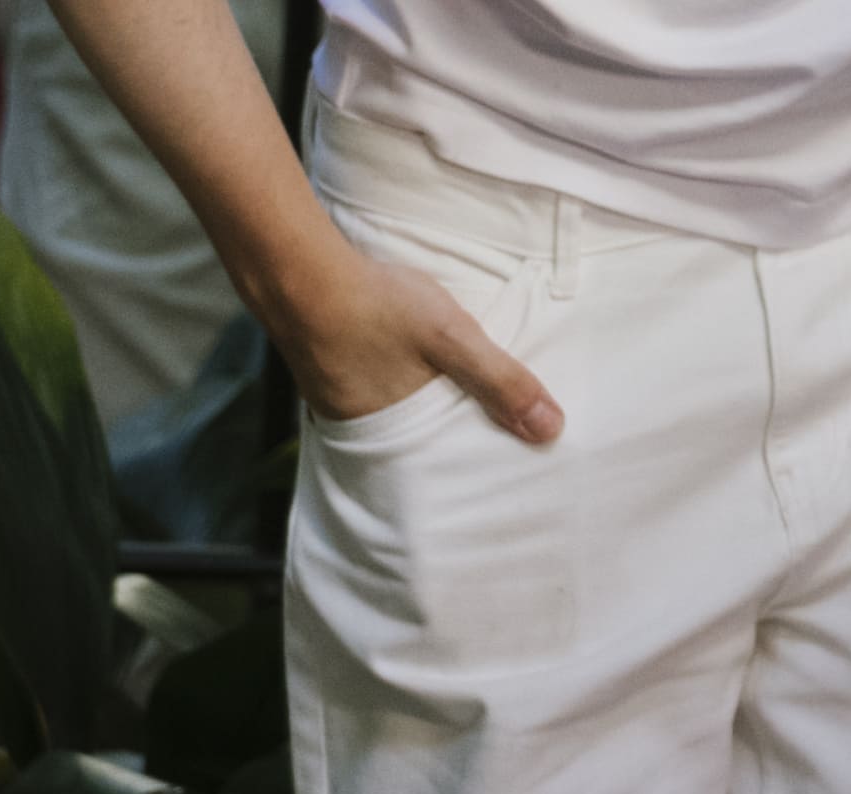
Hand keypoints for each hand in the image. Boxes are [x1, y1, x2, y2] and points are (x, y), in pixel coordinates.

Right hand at [273, 234, 558, 444]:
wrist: (298, 274)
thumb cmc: (376, 306)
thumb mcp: (452, 338)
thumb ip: (500, 381)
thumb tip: (552, 430)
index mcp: (396, 436)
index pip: (445, 462)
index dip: (473, 453)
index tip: (503, 450)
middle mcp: (361, 432)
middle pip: (417, 441)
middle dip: (447, 433)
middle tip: (481, 421)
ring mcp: (337, 406)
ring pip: (392, 416)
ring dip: (417, 407)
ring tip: (448, 395)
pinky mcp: (324, 379)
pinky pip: (367, 394)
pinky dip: (390, 387)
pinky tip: (402, 367)